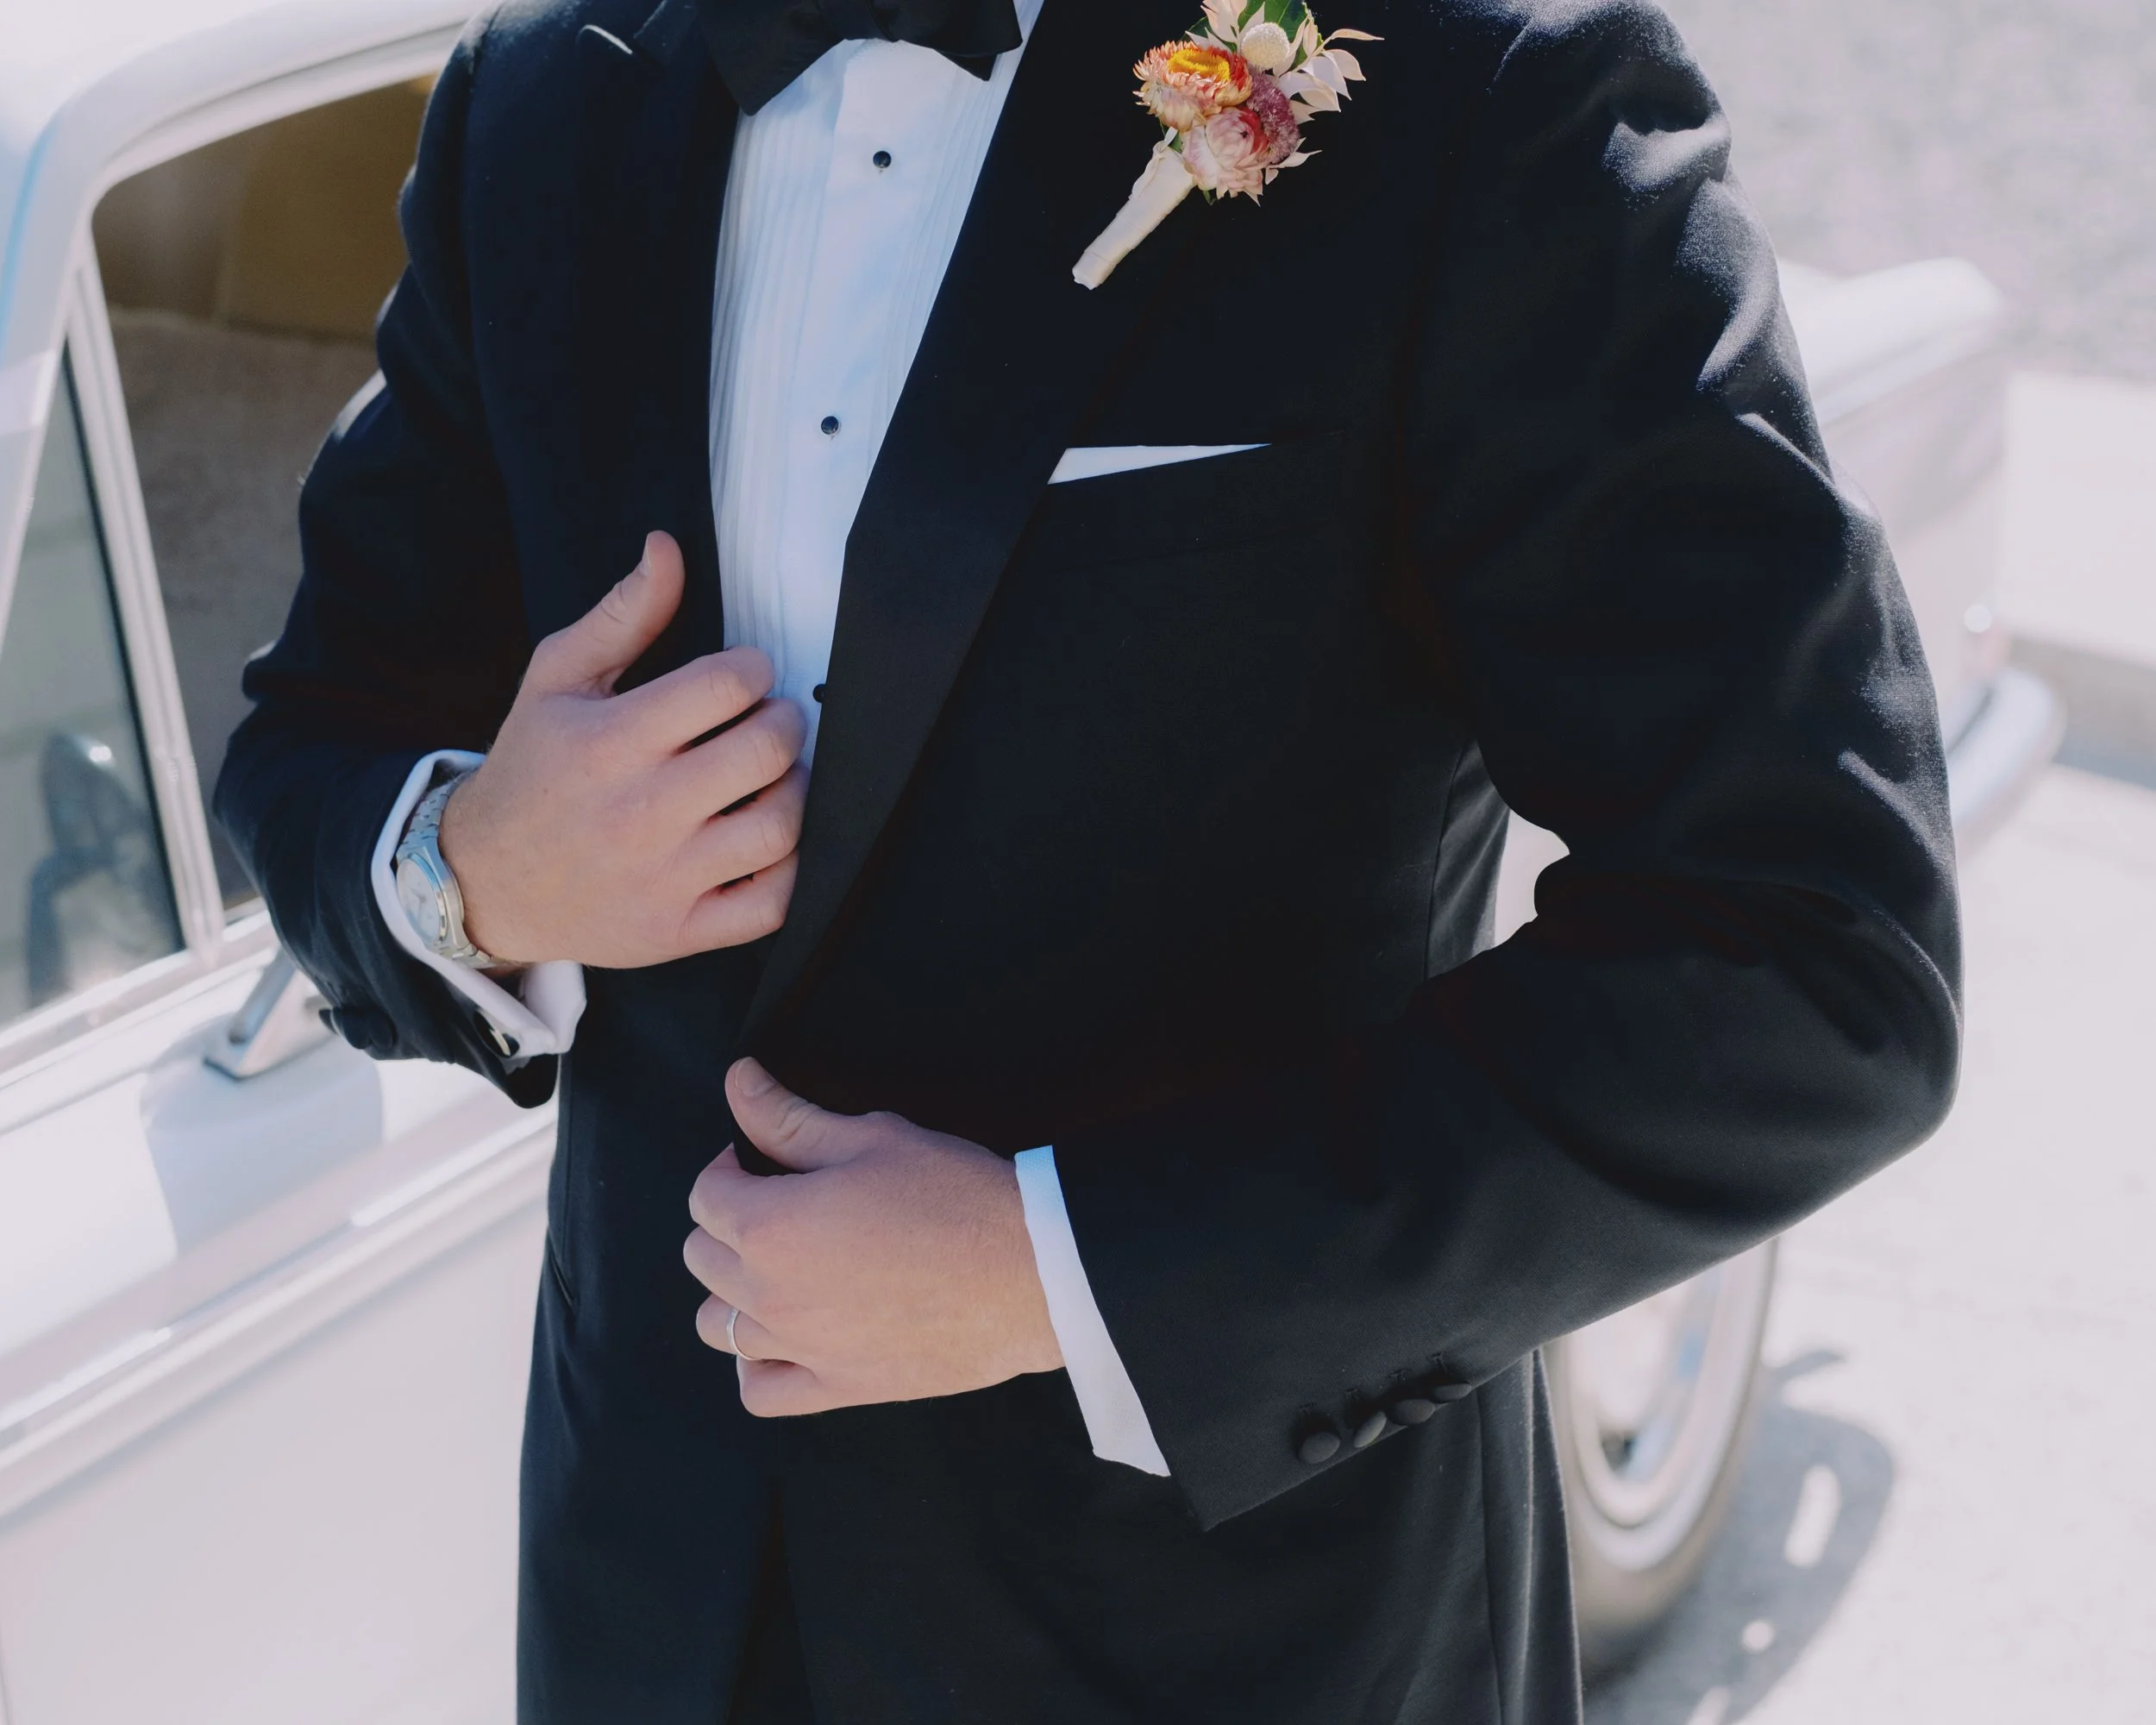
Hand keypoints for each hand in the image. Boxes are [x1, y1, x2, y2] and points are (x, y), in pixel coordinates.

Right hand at [440, 532, 805, 966]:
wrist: (485, 880)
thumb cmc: (533, 768)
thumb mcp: (558, 679)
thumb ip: (622, 614)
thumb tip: (667, 547)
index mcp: (611, 742)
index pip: (727, 685)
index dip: (751, 668)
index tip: (743, 676)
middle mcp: (641, 813)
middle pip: (767, 752)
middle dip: (783, 722)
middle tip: (769, 720)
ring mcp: (664, 879)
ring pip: (781, 828)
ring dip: (795, 791)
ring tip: (771, 777)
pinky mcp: (680, 932)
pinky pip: (772, 905)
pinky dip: (790, 870)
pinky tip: (768, 839)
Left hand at [683, 1059, 1063, 1414]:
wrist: (1029, 1272)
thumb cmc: (954, 1195)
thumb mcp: (871, 1138)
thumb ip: (791, 1118)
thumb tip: (739, 1083)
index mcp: (771, 1226)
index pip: (706, 1196)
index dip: (728, 1168)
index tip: (761, 1162)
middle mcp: (770, 1294)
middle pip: (703, 1259)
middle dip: (729, 1223)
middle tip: (779, 1204)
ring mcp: (801, 1348)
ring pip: (717, 1327)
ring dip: (735, 1292)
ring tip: (781, 1268)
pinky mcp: (839, 1387)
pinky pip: (760, 1390)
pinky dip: (756, 1367)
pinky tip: (782, 1338)